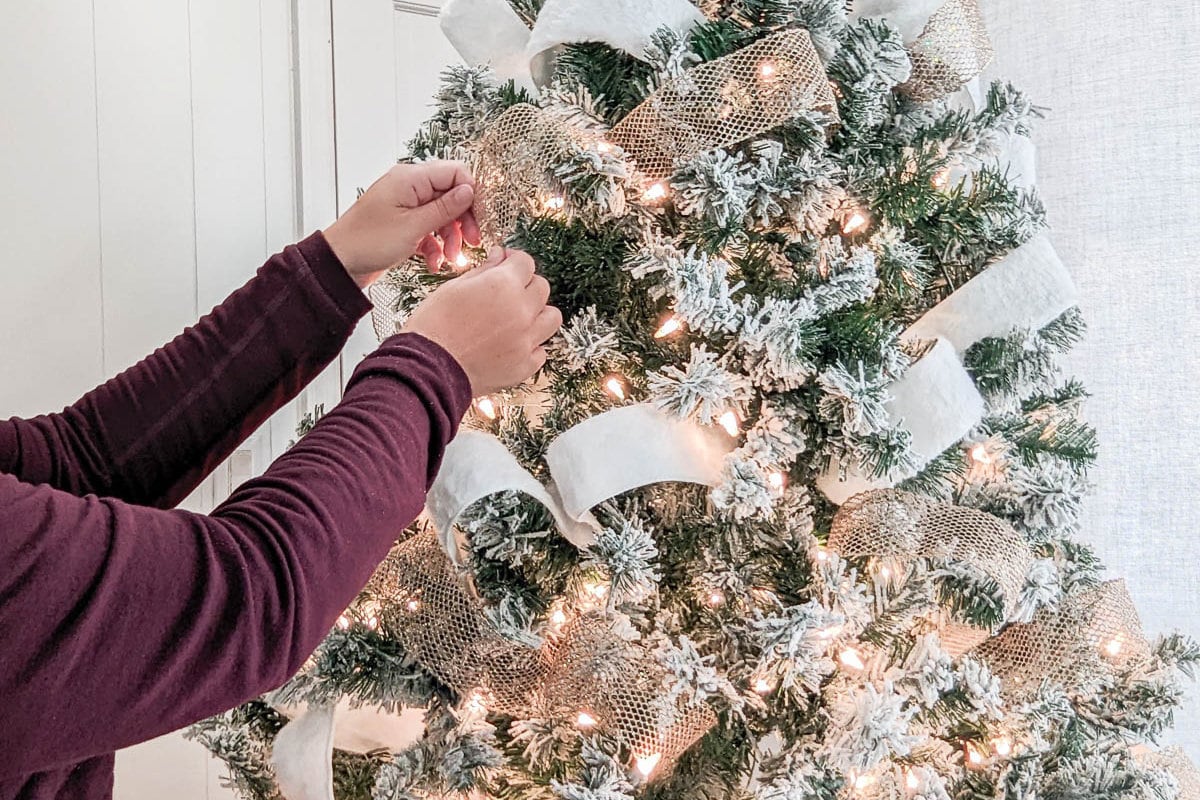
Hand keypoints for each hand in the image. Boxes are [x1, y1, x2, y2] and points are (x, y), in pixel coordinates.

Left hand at [323, 161, 482, 287]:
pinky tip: (434, 261)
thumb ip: (445, 208)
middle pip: (451, 194)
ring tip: (452, 257)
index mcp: (410, 179)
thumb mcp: (413, 227)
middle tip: (471, 241)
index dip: (471, 195)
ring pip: (442, 214)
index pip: (455, 173)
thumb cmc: (366, 242)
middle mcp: (409, 187)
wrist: (340, 263)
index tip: (478, 218)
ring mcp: (406, 205)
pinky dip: (436, 245)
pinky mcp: (404, 223)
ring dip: (451, 236)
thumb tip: (469, 191)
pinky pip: (430, 228)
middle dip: (463, 219)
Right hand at [402, 248, 561, 395]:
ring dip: (538, 313)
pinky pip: (541, 350)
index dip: (514, 260)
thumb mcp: (454, 287)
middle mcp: (521, 310)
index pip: (526, 262)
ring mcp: (526, 340)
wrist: (427, 369)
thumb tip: (499, 256)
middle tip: (508, 291)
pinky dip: (531, 345)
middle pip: (542, 287)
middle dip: (526, 285)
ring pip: (552, 317)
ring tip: (518, 318)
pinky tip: (513, 343)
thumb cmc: (433, 327)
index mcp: (503, 285)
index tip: (506, 263)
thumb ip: (483, 270)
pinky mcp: (525, 365)